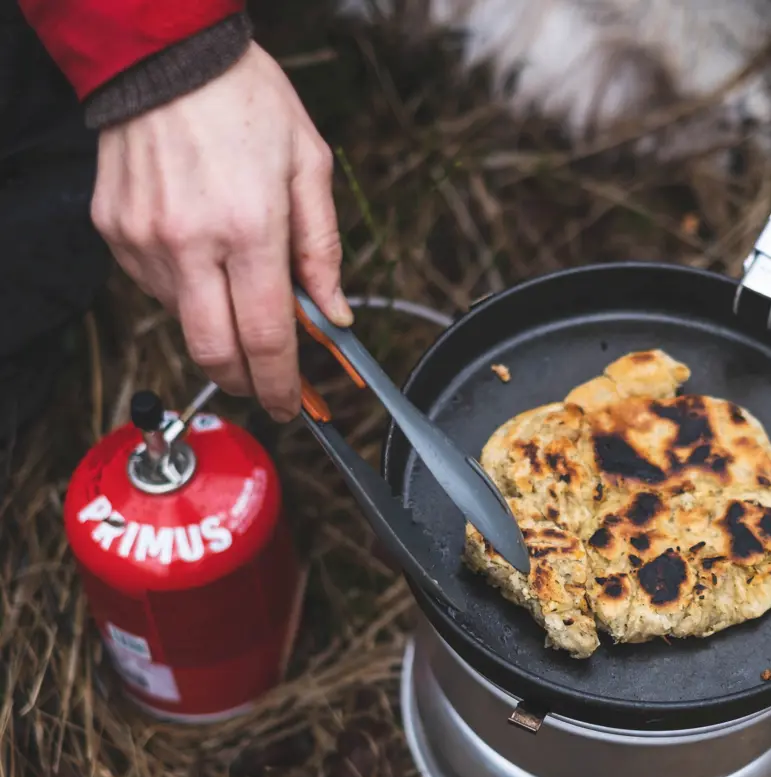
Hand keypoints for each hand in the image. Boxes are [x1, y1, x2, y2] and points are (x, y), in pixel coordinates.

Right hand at [90, 42, 352, 421]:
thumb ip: (323, 249)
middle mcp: (189, 242)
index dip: (280, 383)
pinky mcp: (114, 231)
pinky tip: (200, 254)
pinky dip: (185, 289)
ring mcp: (144, 239)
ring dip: (217, 323)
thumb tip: (333, 314)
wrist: (164, 54)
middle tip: (266, 383)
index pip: (266, 336)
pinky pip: (154, 286)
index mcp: (249, 228)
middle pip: (215, 350)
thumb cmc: (245, 100)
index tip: (290, 405)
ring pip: (183, 320)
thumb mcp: (308, 166)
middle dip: (246, 380)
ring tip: (235, 281)